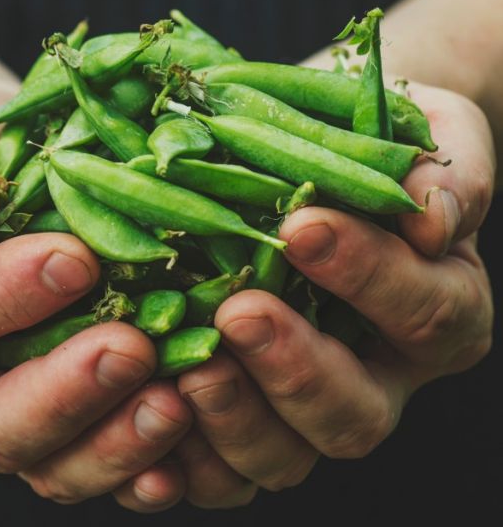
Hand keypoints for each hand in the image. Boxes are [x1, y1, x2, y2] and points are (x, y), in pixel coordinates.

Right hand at [0, 90, 192, 510]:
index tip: (72, 260)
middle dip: (63, 393)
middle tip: (130, 348)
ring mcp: (4, 412)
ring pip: (50, 463)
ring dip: (115, 442)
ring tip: (176, 400)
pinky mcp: (64, 424)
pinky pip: (99, 461)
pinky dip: (143, 457)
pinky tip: (189, 426)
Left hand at [121, 82, 493, 508]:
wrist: (332, 155)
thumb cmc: (378, 138)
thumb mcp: (431, 133)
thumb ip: (448, 170)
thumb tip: (431, 213)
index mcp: (438, 307)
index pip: (423, 310)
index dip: (368, 276)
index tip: (302, 226)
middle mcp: (382, 372)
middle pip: (356, 412)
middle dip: (297, 367)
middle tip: (239, 311)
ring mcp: (311, 405)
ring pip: (289, 454)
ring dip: (237, 420)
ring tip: (191, 368)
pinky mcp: (254, 416)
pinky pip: (227, 468)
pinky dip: (191, 457)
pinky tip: (153, 411)